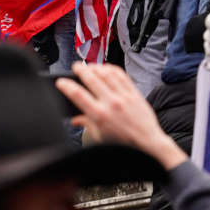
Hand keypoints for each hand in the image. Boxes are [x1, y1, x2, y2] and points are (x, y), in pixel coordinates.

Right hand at [58, 62, 187, 169]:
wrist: (147, 143)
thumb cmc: (124, 143)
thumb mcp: (100, 136)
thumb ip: (86, 124)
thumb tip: (75, 119)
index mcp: (100, 116)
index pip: (78, 95)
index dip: (66, 86)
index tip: (61, 82)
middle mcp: (112, 103)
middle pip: (91, 79)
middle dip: (80, 70)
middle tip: (75, 67)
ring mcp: (124, 96)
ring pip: (107, 74)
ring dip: (95, 67)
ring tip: (89, 66)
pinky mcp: (134, 93)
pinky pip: (121, 75)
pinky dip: (111, 69)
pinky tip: (106, 68)